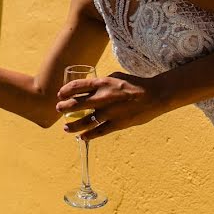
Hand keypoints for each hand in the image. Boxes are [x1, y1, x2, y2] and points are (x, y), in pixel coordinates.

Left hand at [56, 72, 173, 140]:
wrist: (155, 95)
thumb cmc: (135, 84)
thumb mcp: (115, 76)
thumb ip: (101, 82)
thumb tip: (89, 86)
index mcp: (102, 83)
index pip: (77, 86)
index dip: (66, 91)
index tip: (60, 95)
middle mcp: (103, 98)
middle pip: (77, 104)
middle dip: (65, 107)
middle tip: (59, 109)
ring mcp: (109, 112)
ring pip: (85, 121)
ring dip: (73, 125)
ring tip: (66, 128)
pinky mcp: (117, 124)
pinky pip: (99, 132)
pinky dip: (89, 135)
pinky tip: (82, 137)